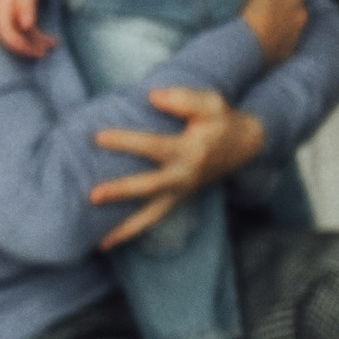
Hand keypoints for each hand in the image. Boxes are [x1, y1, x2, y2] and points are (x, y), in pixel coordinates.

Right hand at [0, 0, 55, 59]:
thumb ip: (25, 7)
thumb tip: (26, 26)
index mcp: (2, 11)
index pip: (6, 33)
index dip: (18, 45)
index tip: (34, 50)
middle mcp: (5, 17)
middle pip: (12, 38)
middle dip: (27, 48)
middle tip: (43, 54)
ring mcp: (12, 18)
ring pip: (22, 36)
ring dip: (36, 43)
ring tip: (52, 45)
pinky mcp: (21, 18)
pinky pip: (29, 31)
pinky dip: (39, 37)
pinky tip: (51, 40)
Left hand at [91, 83, 264, 245]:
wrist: (244, 147)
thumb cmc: (221, 121)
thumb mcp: (212, 103)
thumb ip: (184, 98)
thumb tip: (153, 97)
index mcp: (191, 151)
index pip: (154, 147)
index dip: (127, 142)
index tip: (98, 137)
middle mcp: (185, 176)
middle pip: (150, 187)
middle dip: (121, 191)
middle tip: (93, 195)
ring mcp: (181, 192)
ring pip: (152, 215)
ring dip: (125, 228)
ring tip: (100, 241)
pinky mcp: (177, 200)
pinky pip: (153, 220)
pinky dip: (131, 233)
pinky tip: (106, 241)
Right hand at [238, 0, 305, 65]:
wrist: (247, 47)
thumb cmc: (255, 7)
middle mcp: (299, 13)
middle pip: (284, 1)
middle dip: (272, 1)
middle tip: (250, 1)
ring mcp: (292, 35)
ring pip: (281, 22)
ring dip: (271, 20)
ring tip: (250, 21)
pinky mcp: (283, 53)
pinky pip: (276, 43)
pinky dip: (269, 39)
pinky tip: (253, 38)